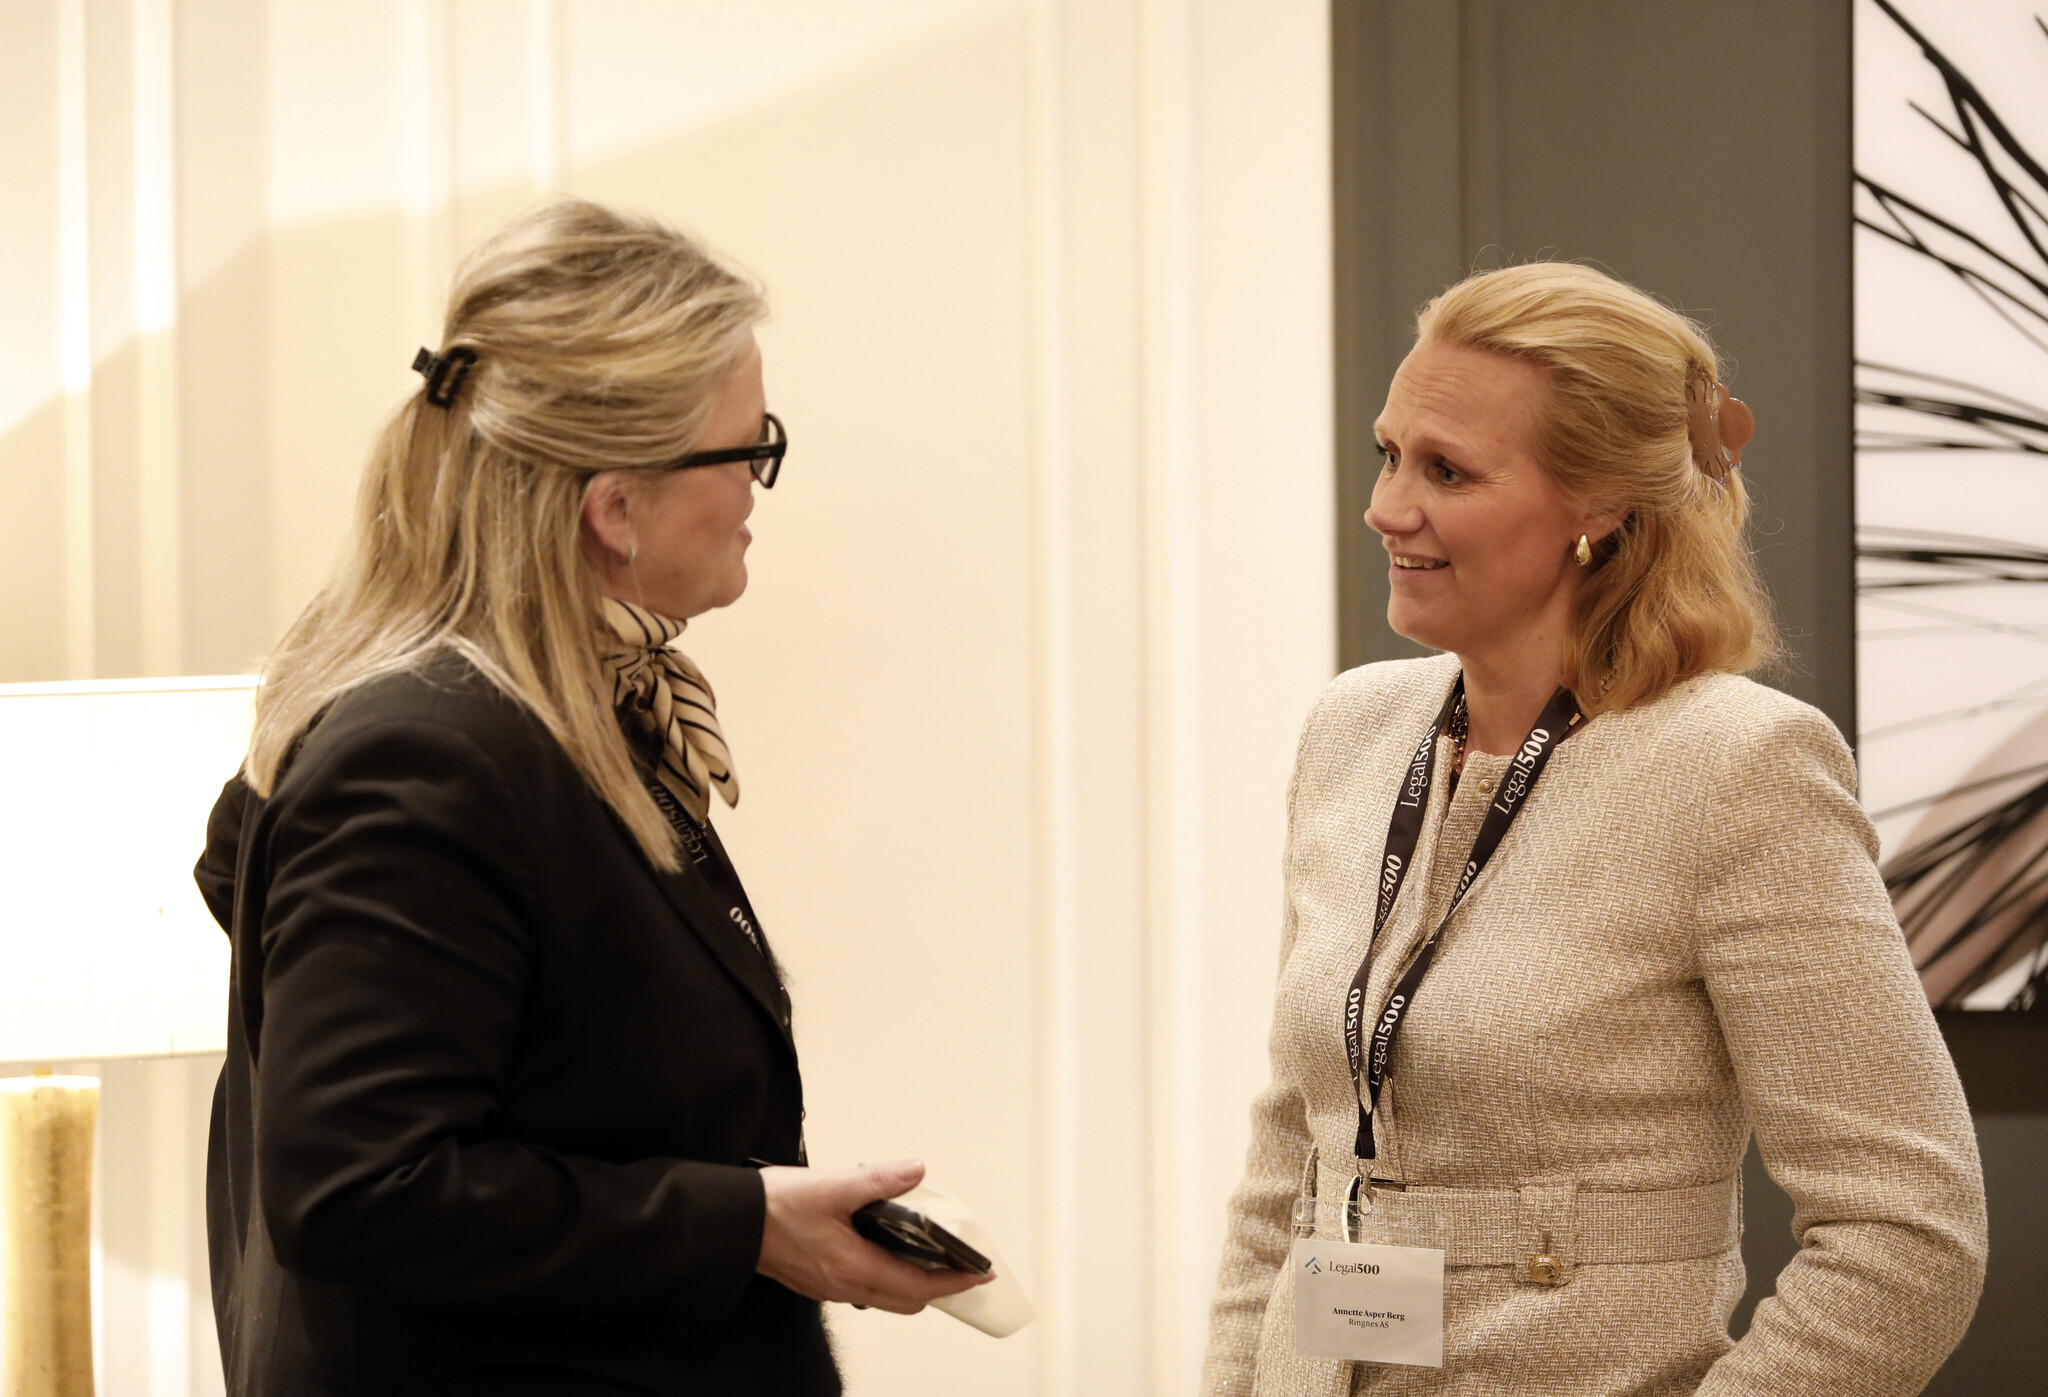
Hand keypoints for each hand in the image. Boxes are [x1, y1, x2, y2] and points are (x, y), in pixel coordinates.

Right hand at [756, 1159, 993, 1313]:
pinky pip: (865, 1288)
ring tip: (930, 1254)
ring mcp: (830, 1287)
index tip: (978, 1275)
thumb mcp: (832, 1185)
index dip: (954, 1282)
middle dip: (938, 1286)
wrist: (731, 1223)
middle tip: (959, 1265)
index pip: (919, 1286)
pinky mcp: (818, 1280)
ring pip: (885, 1296)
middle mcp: (845, 1286)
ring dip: (913, 1281)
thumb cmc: (774, 1207)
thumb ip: (879, 1180)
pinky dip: (888, 1275)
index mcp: (853, 1267)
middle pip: (906, 1299)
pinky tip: (886, 1247)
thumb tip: (916, 1170)